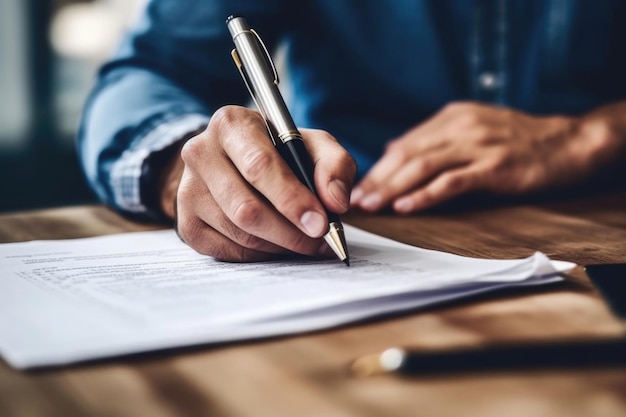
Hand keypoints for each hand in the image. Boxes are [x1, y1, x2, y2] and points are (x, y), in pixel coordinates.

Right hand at [160, 105, 355, 261]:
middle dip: (289, 231)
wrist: (232, 162)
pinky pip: (228, 250)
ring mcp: (188, 190)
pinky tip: (275, 243)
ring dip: (278, 245)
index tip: (320, 223)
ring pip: (239, 233)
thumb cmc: (278, 152)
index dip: (292, 200)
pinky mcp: (186, 222)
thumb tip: (336, 202)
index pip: (259, 166)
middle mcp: (200, 153)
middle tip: (318, 241)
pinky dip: (259, 253)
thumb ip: (334, 164)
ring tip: (302, 240)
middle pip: (246, 208)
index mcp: (231, 124)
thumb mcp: (312, 145)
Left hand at [350, 101, 618, 212]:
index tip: (356, 188)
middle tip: (354, 201)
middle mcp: (459, 127)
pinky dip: (425, 194)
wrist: (566, 141)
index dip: (378, 168)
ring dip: (392, 188)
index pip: (404, 145)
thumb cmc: (516, 141)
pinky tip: (406, 206)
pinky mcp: (494, 166)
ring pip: (423, 166)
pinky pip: (452, 182)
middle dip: (377, 179)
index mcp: (450, 117)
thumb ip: (434, 140)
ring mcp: (477, 145)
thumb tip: (394, 151)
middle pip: (407, 155)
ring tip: (371, 206)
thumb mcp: (471, 129)